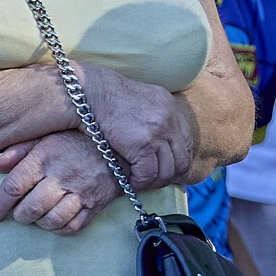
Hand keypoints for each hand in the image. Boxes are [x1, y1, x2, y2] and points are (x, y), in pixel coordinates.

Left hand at [0, 132, 120, 233]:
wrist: (118, 145)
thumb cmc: (77, 140)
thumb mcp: (47, 136)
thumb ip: (19, 150)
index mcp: (45, 157)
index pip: (13, 187)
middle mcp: (62, 176)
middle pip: (30, 208)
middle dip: (19, 215)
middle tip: (20, 212)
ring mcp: (81, 192)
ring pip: (51, 220)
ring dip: (39, 222)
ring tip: (38, 216)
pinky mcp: (95, 204)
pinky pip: (72, 226)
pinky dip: (59, 228)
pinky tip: (56, 220)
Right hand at [72, 60, 197, 188]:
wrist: (89, 94)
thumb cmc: (106, 100)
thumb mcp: (138, 102)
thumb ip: (152, 119)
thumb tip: (156, 142)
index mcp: (169, 106)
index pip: (186, 142)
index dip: (176, 160)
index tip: (163, 169)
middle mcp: (169, 118)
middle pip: (182, 160)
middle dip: (168, 176)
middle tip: (151, 182)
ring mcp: (158, 131)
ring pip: (167, 171)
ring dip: (153, 182)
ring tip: (138, 182)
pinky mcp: (143, 144)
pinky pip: (148, 174)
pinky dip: (139, 182)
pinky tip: (128, 180)